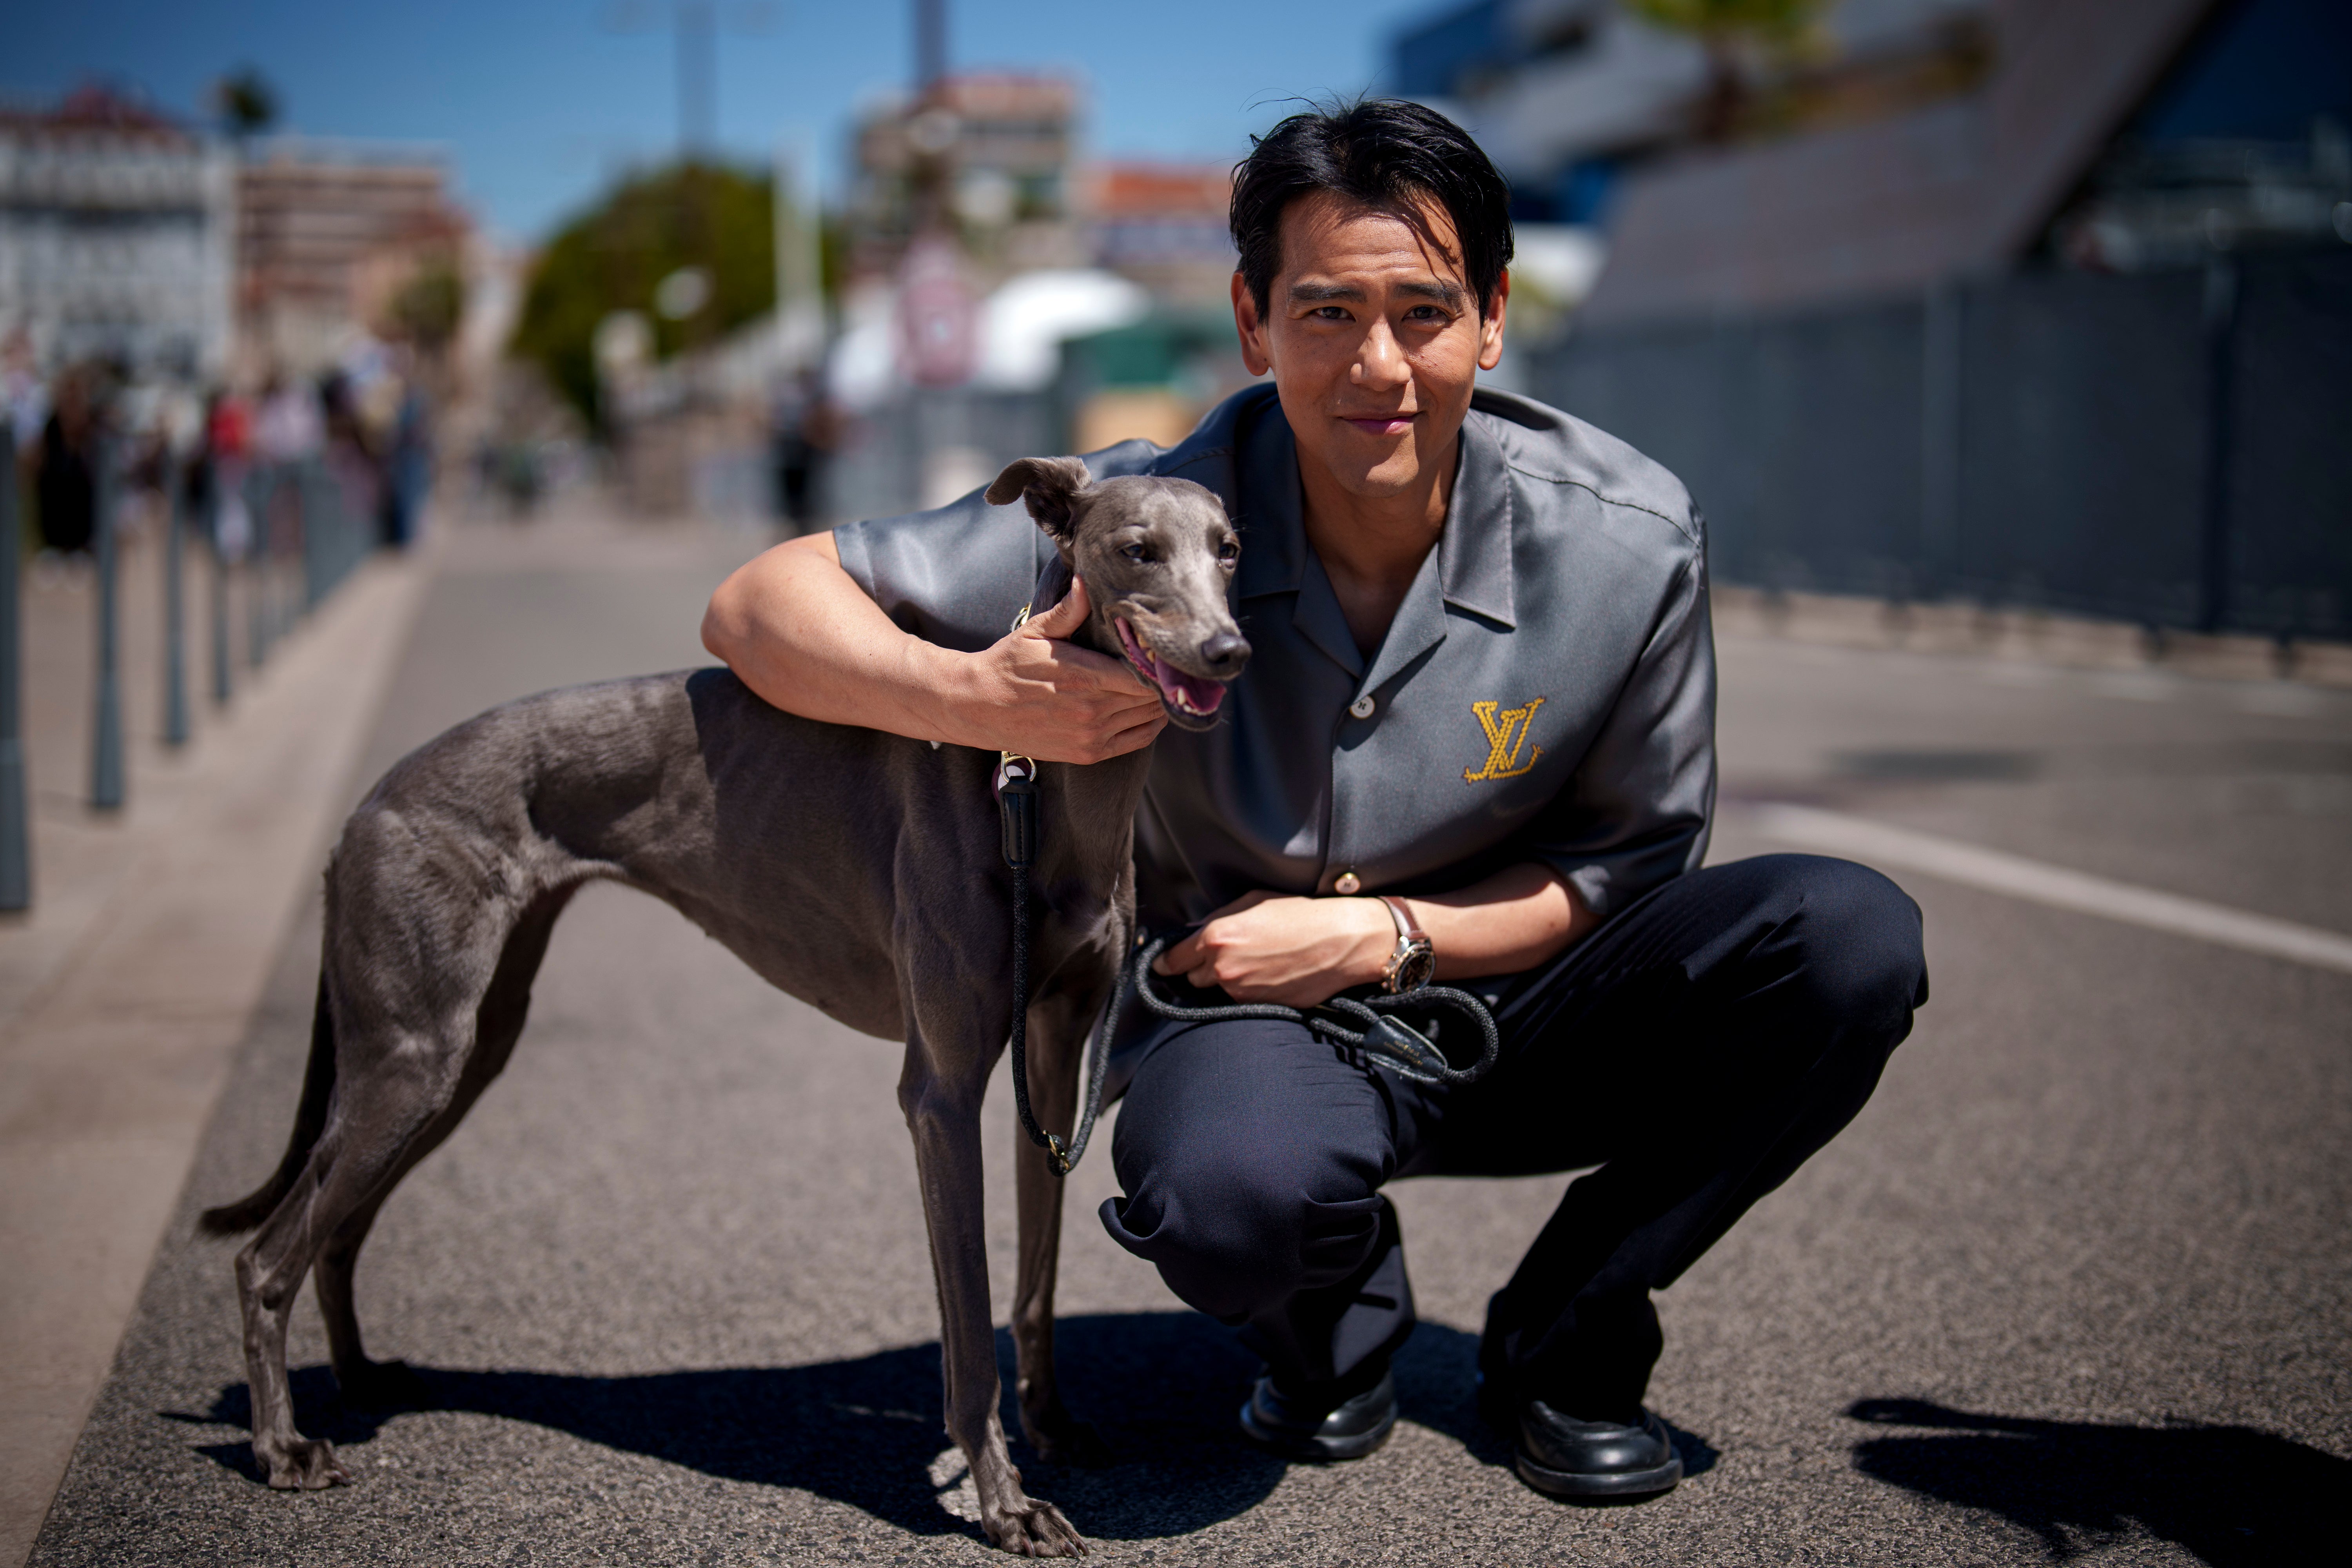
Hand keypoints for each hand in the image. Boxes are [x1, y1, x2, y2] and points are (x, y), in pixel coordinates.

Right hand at [941, 578, 1165, 762]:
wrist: (978, 706)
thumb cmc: (1007, 664)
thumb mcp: (1035, 631)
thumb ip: (1068, 611)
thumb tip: (1087, 581)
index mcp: (1083, 676)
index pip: (1143, 673)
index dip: (1157, 662)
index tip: (1161, 650)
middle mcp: (1092, 710)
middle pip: (1151, 695)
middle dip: (1160, 680)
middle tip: (1165, 665)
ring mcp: (1091, 734)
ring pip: (1149, 717)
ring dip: (1157, 701)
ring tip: (1158, 684)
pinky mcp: (1088, 753)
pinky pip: (1137, 740)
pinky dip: (1150, 726)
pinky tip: (1150, 710)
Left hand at [1153, 890, 1394, 1007]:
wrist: (1341, 941)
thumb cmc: (1300, 914)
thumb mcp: (1252, 902)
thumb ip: (1217, 920)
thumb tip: (1193, 934)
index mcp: (1216, 938)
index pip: (1171, 960)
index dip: (1165, 962)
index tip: (1162, 964)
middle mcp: (1223, 969)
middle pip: (1191, 979)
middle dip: (1200, 970)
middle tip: (1223, 956)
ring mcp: (1241, 992)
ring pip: (1217, 992)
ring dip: (1225, 981)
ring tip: (1254, 964)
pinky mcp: (1260, 1007)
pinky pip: (1240, 1001)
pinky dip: (1247, 992)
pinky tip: (1268, 975)